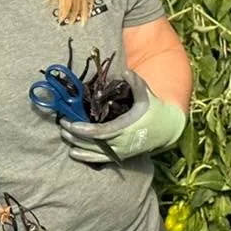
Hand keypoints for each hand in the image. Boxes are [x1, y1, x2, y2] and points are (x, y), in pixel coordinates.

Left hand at [58, 69, 186, 164]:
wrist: (168, 128)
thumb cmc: (155, 109)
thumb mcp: (147, 94)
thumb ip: (135, 82)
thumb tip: (123, 71)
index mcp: (128, 127)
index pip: (101, 132)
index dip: (84, 130)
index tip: (71, 123)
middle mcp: (124, 142)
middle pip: (94, 143)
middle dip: (76, 136)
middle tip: (62, 127)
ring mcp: (123, 151)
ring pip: (96, 153)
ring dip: (78, 146)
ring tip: (64, 137)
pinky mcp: (122, 156)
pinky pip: (101, 159)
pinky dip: (87, 157)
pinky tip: (74, 152)